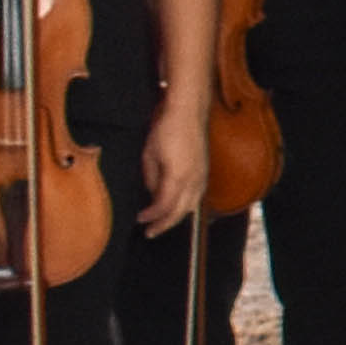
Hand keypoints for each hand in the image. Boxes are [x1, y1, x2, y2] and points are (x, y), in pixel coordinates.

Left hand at [141, 101, 206, 234]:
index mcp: (178, 176)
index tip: (140, 220)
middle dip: (164, 224)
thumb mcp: (149, 155)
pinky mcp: (205, 171)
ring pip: (192, 206)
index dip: (152, 216)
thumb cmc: (167, 129)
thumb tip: (153, 192)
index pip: (164, 206)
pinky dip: (187, 206)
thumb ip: (151, 178)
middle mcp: (194, 180)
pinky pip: (197, 196)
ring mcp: (202, 176)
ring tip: (163, 223)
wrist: (188, 112)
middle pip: (181, 212)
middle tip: (150, 232)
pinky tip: (178, 207)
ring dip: (177, 217)